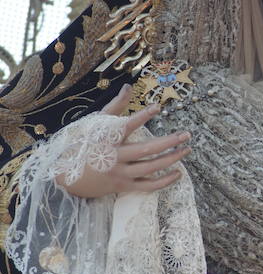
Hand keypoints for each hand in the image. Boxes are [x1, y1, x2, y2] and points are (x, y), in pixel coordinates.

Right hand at [56, 85, 191, 198]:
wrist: (64, 177)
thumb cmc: (81, 146)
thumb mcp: (94, 125)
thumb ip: (115, 107)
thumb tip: (129, 87)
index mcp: (106, 139)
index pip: (126, 126)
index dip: (142, 116)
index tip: (158, 107)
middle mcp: (114, 157)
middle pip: (146, 150)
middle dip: (169, 142)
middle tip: (187, 134)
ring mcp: (119, 174)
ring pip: (150, 168)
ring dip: (171, 159)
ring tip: (187, 149)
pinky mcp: (122, 187)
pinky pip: (147, 186)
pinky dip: (164, 181)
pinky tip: (178, 173)